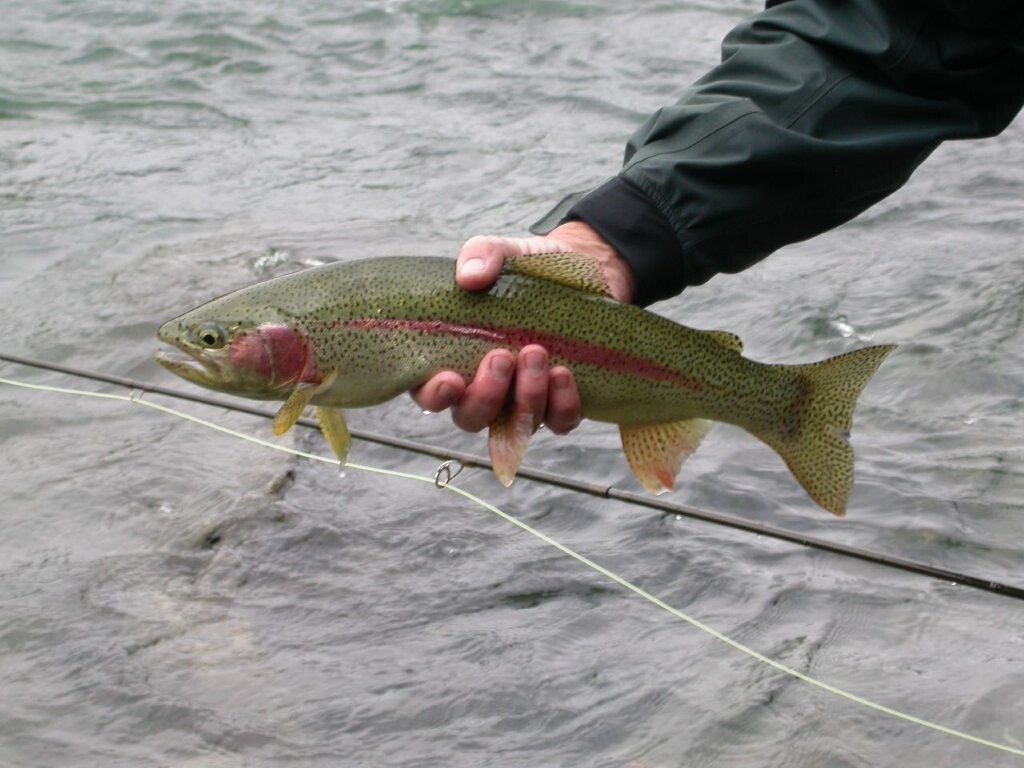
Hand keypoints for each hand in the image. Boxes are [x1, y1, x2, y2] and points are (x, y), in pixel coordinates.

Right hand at [411, 221, 634, 434]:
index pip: (430, 393)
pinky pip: (559, 422)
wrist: (588, 269)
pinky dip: (561, 405)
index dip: (434, 395)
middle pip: (471, 417)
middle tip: (502, 357)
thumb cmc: (531, 268)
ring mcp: (523, 399)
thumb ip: (481, 254)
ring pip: (516, 424)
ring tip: (537, 353)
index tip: (449, 379)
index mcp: (455, 357)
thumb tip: (470, 275)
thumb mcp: (504, 252)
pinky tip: (563, 374)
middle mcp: (485, 387)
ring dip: (526, 396)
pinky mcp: (561, 402)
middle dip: (485, 395)